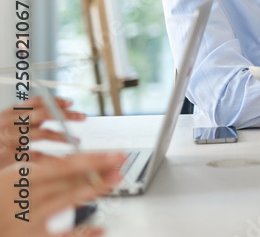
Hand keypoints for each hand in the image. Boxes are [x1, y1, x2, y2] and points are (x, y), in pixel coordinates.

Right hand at [0, 95, 85, 158]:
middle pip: (43, 114)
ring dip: (61, 136)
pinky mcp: (9, 156)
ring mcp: (9, 139)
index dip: (55, 100)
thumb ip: (28, 118)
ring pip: (41, 134)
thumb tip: (57, 110)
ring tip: (75, 140)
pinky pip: (35, 155)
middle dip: (65, 115)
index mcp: (10, 113)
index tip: (70, 102)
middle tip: (82, 117)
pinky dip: (50, 157)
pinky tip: (61, 160)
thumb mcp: (8, 124)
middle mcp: (10, 124)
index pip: (36, 101)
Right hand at [0, 151, 125, 236]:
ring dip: (95, 189)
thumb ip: (41, 173)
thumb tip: (74, 163)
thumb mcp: (12, 179)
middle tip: (122, 164)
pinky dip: (83, 232)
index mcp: (19, 177)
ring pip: (68, 200)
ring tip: (115, 181)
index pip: (64, 165)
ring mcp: (26, 220)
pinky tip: (101, 228)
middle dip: (99, 171)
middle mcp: (24, 197)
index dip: (93, 159)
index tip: (114, 155)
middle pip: (70, 180)